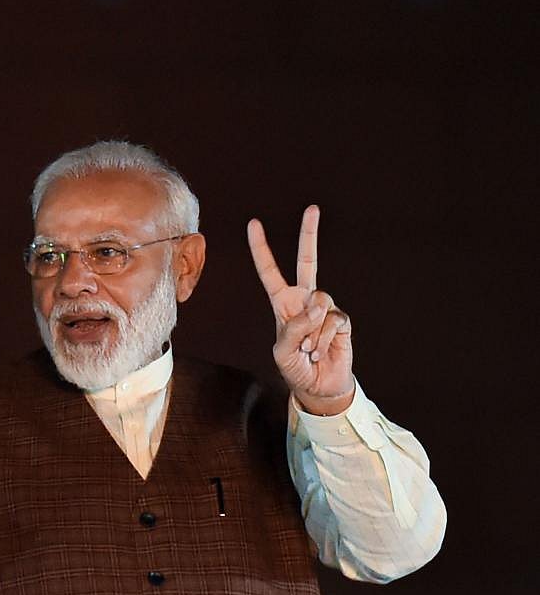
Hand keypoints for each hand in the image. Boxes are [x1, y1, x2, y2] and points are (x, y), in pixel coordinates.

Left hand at [247, 206, 353, 413]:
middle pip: (308, 261)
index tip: (253, 224)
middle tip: (312, 208)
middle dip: (309, 234)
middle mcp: (304, 300)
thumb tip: (317, 306)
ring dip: (311, 331)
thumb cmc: (295, 368)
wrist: (319, 387)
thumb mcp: (282, 352)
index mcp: (283, 304)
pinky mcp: (341, 321)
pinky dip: (322, 341)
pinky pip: (331, 321)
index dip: (261, 249)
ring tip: (308, 349)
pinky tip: (319, 353)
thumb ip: (294, 328)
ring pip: (319, 302)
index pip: (270, 272)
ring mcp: (324, 308)